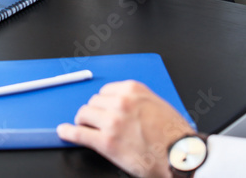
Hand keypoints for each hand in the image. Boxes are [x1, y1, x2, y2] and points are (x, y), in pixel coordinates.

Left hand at [56, 80, 194, 177]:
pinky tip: (64, 132)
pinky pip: (79, 134)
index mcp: (133, 90)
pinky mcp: (106, 142)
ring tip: (86, 128)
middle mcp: (121, 102)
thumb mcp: (157, 104)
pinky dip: (69, 133)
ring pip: (84, 115)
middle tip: (97, 123)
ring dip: (84, 122)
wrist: (181, 156)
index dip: (103, 103)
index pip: (105, 91)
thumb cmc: (174, 134)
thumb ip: (136, 100)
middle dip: (94, 113)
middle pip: (93, 102)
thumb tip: (119, 102)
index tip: (103, 110)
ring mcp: (112, 121)